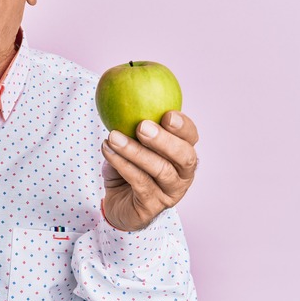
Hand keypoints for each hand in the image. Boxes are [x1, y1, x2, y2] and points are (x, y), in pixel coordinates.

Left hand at [101, 111, 198, 230]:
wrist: (117, 203)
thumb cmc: (129, 168)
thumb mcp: (132, 144)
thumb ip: (134, 125)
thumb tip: (123, 94)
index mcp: (183, 153)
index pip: (191, 137)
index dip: (183, 126)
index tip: (167, 114)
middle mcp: (183, 174)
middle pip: (184, 156)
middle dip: (164, 140)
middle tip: (142, 126)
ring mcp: (170, 192)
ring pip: (160, 170)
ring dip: (134, 151)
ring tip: (113, 137)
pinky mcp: (152, 206)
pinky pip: (139, 182)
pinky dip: (122, 164)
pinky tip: (108, 150)